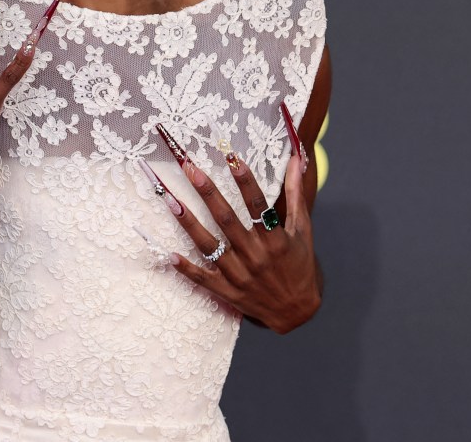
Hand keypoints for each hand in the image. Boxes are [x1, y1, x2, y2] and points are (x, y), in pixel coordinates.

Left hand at [157, 126, 320, 333]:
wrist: (297, 312)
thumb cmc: (300, 265)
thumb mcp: (302, 230)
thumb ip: (295, 194)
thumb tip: (298, 160)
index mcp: (275, 240)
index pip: (258, 205)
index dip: (245, 181)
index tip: (232, 157)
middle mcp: (256, 256)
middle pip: (227, 220)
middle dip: (208, 193)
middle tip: (190, 169)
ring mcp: (239, 275)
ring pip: (209, 245)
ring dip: (188, 223)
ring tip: (171, 201)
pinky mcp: (227, 292)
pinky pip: (203, 279)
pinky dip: (186, 268)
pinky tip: (168, 253)